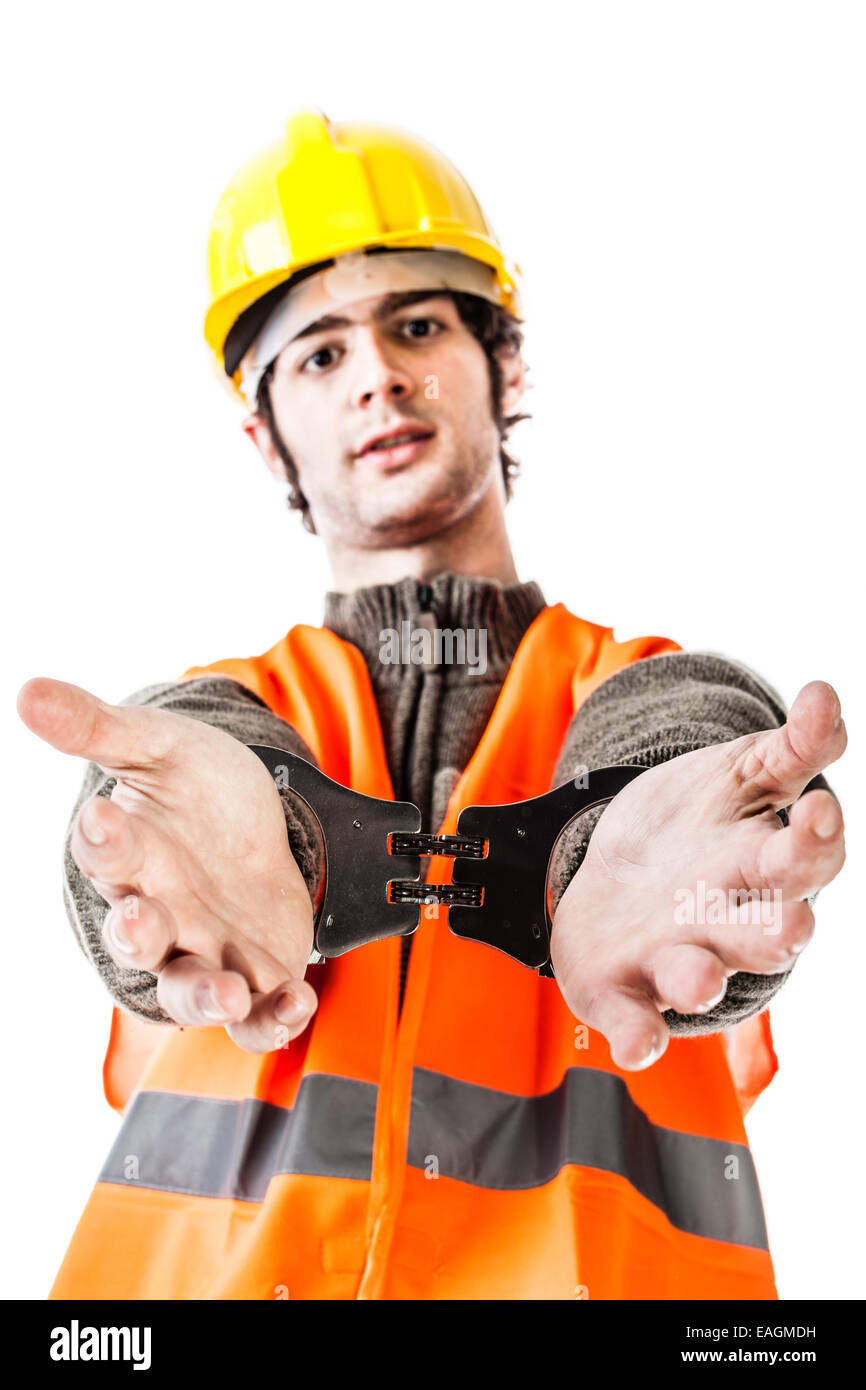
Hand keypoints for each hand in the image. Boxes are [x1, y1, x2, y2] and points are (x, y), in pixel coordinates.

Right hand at [18, 677, 317, 1051]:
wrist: (257, 822)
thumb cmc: (196, 787)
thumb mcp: (160, 745)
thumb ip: (100, 727)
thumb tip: (28, 691)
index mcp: (130, 855)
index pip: (105, 851)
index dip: (101, 838)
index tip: (102, 816)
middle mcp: (159, 913)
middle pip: (136, 938)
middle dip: (136, 934)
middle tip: (139, 920)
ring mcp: (205, 950)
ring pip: (189, 992)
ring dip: (204, 998)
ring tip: (226, 992)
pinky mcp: (253, 975)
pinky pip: (254, 1015)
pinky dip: (273, 1017)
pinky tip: (297, 1002)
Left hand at [550, 680, 845, 1070]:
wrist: (613, 873)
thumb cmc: (693, 828)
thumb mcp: (740, 776)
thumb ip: (789, 747)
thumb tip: (825, 696)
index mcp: (761, 866)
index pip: (804, 859)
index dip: (814, 837)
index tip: (815, 810)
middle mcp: (726, 921)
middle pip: (762, 933)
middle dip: (776, 932)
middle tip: (792, 925)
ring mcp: (673, 957)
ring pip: (698, 976)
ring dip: (700, 980)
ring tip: (700, 978)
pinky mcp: (621, 989)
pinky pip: (633, 1019)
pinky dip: (637, 1035)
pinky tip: (638, 1045)